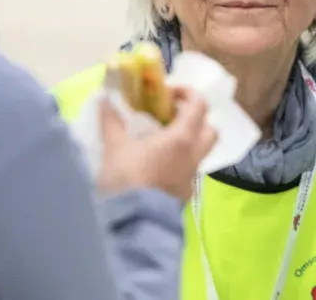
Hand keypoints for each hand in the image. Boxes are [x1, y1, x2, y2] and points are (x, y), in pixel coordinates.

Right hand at [96, 87, 216, 201]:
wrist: (131, 221)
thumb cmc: (125, 178)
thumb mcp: (113, 146)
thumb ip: (111, 120)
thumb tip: (105, 99)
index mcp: (182, 139)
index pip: (199, 105)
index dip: (186, 93)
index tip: (166, 94)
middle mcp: (193, 156)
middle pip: (210, 129)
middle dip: (195, 119)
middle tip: (170, 117)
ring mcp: (192, 178)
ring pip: (200, 151)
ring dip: (187, 141)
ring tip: (159, 142)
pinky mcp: (185, 195)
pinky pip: (188, 170)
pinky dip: (178, 161)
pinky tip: (155, 166)